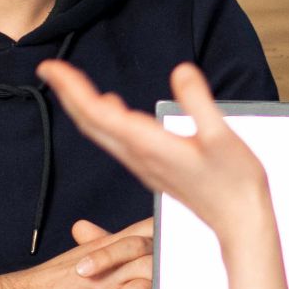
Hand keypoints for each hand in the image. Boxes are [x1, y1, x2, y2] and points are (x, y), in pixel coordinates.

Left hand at [40, 61, 288, 288]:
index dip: (71, 88)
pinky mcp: (152, 168)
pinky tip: (110, 106)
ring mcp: (143, 164)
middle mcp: (139, 156)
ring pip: (101, 132)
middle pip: (90, 122)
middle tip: (50, 68)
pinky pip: (116, 140)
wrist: (238, 222)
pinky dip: (103, 119)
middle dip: (68, 93)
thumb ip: (199, 102)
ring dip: (82, 105)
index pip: (98, 112)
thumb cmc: (234, 182)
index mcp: (149, 145)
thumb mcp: (221, 136)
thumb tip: (181, 71)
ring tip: (71, 82)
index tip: (50, 67)